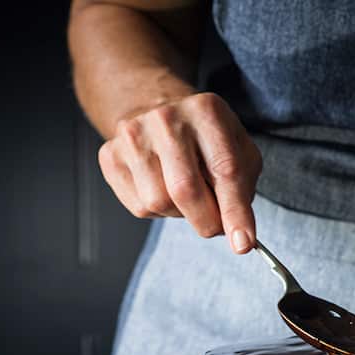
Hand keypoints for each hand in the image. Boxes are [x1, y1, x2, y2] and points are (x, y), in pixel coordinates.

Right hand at [98, 92, 261, 253]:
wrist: (159, 112)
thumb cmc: (204, 137)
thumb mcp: (237, 150)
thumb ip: (241, 189)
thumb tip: (239, 236)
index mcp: (206, 111)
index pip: (225, 170)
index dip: (235, 213)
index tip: (243, 243)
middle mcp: (166, 118)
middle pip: (185, 190)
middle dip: (206, 221)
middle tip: (215, 226)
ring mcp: (133, 136)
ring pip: (159, 203)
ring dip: (179, 213)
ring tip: (185, 193)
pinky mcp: (111, 155)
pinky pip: (139, 206)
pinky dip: (157, 210)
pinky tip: (162, 187)